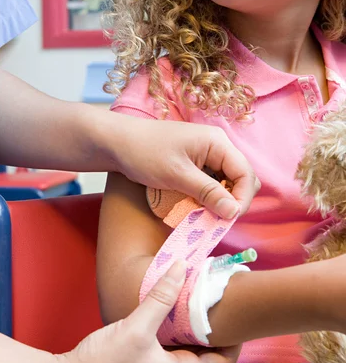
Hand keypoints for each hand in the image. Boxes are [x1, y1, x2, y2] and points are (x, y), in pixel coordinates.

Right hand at [53, 261, 239, 362]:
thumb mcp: (136, 327)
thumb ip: (161, 297)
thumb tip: (182, 267)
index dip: (235, 340)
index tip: (238, 313)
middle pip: (206, 357)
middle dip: (214, 330)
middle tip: (218, 302)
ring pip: (186, 352)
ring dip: (192, 330)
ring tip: (196, 302)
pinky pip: (167, 350)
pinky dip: (174, 332)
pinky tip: (167, 313)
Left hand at [115, 117, 259, 217]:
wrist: (117, 143)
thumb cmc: (144, 153)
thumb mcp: (177, 175)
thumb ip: (208, 193)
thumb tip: (234, 212)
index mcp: (217, 142)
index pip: (245, 174)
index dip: (242, 199)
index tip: (228, 220)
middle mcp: (217, 145)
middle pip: (241, 178)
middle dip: (234, 200)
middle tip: (217, 219)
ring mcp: (207, 153)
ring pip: (228, 182)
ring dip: (221, 200)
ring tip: (205, 215)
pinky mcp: (197, 162)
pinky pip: (213, 181)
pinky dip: (209, 196)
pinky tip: (197, 206)